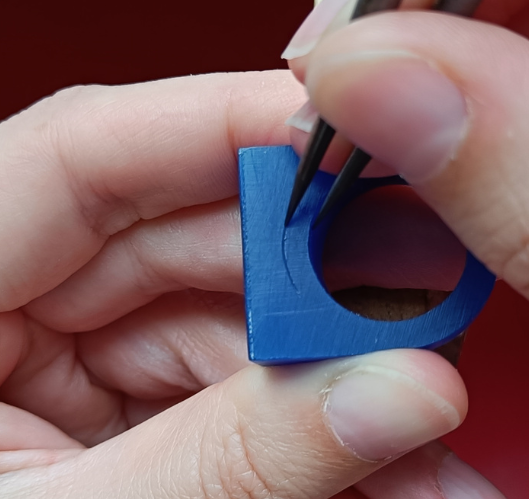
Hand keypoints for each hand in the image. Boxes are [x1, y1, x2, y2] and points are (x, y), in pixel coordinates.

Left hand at [0, 71, 503, 498]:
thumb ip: (239, 458)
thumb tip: (402, 391)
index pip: (84, 156)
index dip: (225, 130)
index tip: (351, 142)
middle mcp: (1, 305)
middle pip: (187, 237)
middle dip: (321, 286)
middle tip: (426, 318)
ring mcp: (60, 355)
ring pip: (230, 322)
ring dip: (335, 378)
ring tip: (422, 434)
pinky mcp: (110, 402)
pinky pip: (226, 384)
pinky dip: (306, 421)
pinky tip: (380, 460)